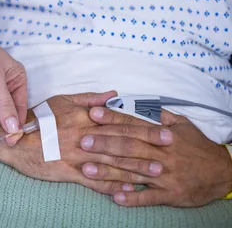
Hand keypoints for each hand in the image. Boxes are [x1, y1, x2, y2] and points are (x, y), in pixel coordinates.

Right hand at [0, 91, 150, 194]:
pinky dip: (110, 186)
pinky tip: (126, 191)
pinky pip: (92, 181)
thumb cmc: (37, 118)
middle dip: (146, 149)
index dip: (143, 128)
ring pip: (109, 164)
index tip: (164, 131)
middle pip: (119, 144)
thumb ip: (89, 98)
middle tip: (169, 155)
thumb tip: (113, 94)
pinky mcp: (66, 172)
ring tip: (155, 174)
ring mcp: (75, 156)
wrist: (11, 137)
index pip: (119, 123)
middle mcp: (82, 137)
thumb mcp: (61, 101)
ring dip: (134, 169)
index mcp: (84, 118)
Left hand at [80, 107, 231, 206]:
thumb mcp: (181, 124)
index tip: (93, 113)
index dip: (113, 118)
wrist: (223, 173)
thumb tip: (134, 102)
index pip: (134, 124)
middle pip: (129, 147)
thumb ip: (157, 115)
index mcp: (163, 135)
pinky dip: (133, 198)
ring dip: (109, 171)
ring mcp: (166, 175)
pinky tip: (115, 197)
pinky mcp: (171, 194)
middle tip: (83, 141)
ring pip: (133, 172)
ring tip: (87, 169)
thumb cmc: (197, 146)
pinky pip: (149, 197)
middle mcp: (162, 154)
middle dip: (104, 143)